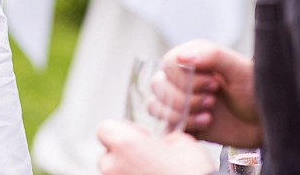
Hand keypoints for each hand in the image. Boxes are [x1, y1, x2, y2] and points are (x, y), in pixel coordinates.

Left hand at [97, 120, 213, 174]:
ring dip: (127, 170)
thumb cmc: (194, 174)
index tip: (142, 137)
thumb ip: (164, 139)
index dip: (124, 130)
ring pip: (112, 173)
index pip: (105, 129)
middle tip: (148, 159)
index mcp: (126, 145)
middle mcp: (114, 166)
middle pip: (107, 153)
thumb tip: (163, 144)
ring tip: (151, 172)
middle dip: (124, 154)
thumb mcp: (183, 144)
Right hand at [165, 40, 261, 146]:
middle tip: (213, 101)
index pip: (168, 65)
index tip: (214, 84)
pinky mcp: (185, 123)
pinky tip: (203, 126)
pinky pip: (165, 127)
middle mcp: (182, 80)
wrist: (269, 122)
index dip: (186, 78)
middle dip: (185, 98)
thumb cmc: (257, 90)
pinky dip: (181, 128)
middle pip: (158, 86)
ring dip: (182, 114)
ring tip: (208, 116)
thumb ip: (211, 55)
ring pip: (156, 106)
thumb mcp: (238, 68)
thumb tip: (181, 56)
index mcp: (192, 60)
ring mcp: (182, 102)